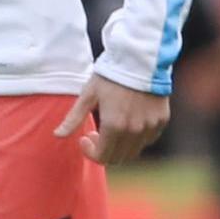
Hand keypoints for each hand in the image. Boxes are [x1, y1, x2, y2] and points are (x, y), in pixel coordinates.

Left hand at [54, 71, 168, 165]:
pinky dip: (136, 138)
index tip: (84, 138)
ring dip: (120, 146)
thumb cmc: (109, 76)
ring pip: (134, 151)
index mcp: (115, 126)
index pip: (103, 157)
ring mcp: (151, 126)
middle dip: (104, 151)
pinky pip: (148, 139)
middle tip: (96, 134)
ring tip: (111, 127)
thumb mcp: (87, 96)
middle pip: (119, 158)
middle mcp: (135, 131)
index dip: (90, 153)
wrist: (139, 60)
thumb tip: (57, 135)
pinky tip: (128, 122)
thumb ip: (73, 119)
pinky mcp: (162, 120)